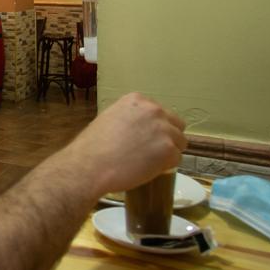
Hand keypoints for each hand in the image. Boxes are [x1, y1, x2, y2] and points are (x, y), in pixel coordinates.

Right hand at [62, 92, 185, 197]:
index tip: (145, 139)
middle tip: (150, 152)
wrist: (90, 166)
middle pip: (176, 125)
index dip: (154, 128)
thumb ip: (129, 119)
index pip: (160, 113)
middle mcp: (153, 110)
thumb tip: (140, 130)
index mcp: (137, 100)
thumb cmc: (93, 148)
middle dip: (167, 138)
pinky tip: (149, 170)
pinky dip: (166, 166)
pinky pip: (177, 159)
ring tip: (148, 163)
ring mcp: (163, 129)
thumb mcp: (109, 119)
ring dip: (168, 153)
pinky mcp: (169, 149)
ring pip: (179, 143)